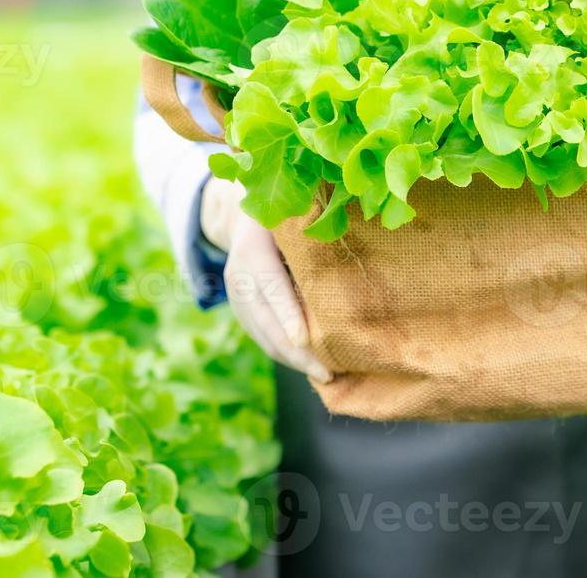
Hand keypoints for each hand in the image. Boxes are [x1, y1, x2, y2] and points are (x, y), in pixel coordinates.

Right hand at [204, 178, 332, 383]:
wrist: (247, 216)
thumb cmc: (288, 211)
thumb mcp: (296, 214)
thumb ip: (313, 238)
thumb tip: (349, 265)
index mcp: (252, 249)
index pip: (271, 286)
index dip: (287, 313)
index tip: (304, 339)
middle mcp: (239, 276)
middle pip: (266, 321)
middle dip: (296, 351)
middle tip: (328, 372)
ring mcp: (237, 297)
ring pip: (264, 336)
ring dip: (294, 360)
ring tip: (327, 375)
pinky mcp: (242, 311)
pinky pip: (263, 338)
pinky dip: (287, 354)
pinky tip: (311, 365)